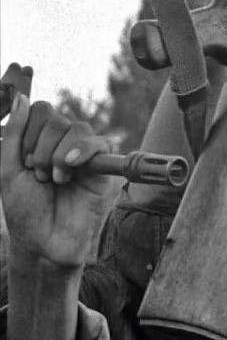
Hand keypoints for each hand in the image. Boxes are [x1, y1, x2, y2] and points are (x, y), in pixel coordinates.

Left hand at [1, 95, 117, 270]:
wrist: (45, 241)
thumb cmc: (26, 210)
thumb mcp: (9, 168)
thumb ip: (14, 132)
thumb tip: (22, 97)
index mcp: (41, 142)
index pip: (40, 111)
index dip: (29, 131)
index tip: (24, 161)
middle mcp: (64, 145)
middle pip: (57, 118)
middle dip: (41, 146)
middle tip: (39, 175)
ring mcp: (86, 156)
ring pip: (77, 128)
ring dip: (59, 153)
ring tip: (55, 179)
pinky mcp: (104, 169)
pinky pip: (101, 143)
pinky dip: (83, 150)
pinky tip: (70, 167)